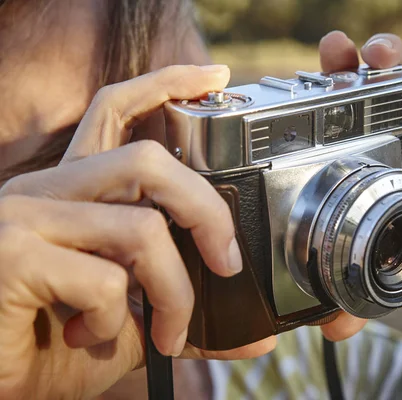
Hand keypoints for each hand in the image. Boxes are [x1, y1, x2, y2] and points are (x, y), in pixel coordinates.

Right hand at [0, 65, 274, 399]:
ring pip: (142, 227)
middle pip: (148, 160)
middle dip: (206, 211)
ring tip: (165, 330)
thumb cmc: (46, 348)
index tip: (214, 78)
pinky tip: (88, 336)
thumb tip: (252, 338)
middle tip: (227, 261)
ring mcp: (26, 218)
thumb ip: (184, 314)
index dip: (167, 84)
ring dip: (173, 290)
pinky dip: (116, 320)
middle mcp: (47, 192)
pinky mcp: (12, 255)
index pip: (118, 111)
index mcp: (74, 194)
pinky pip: (105, 280)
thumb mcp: (129, 324)